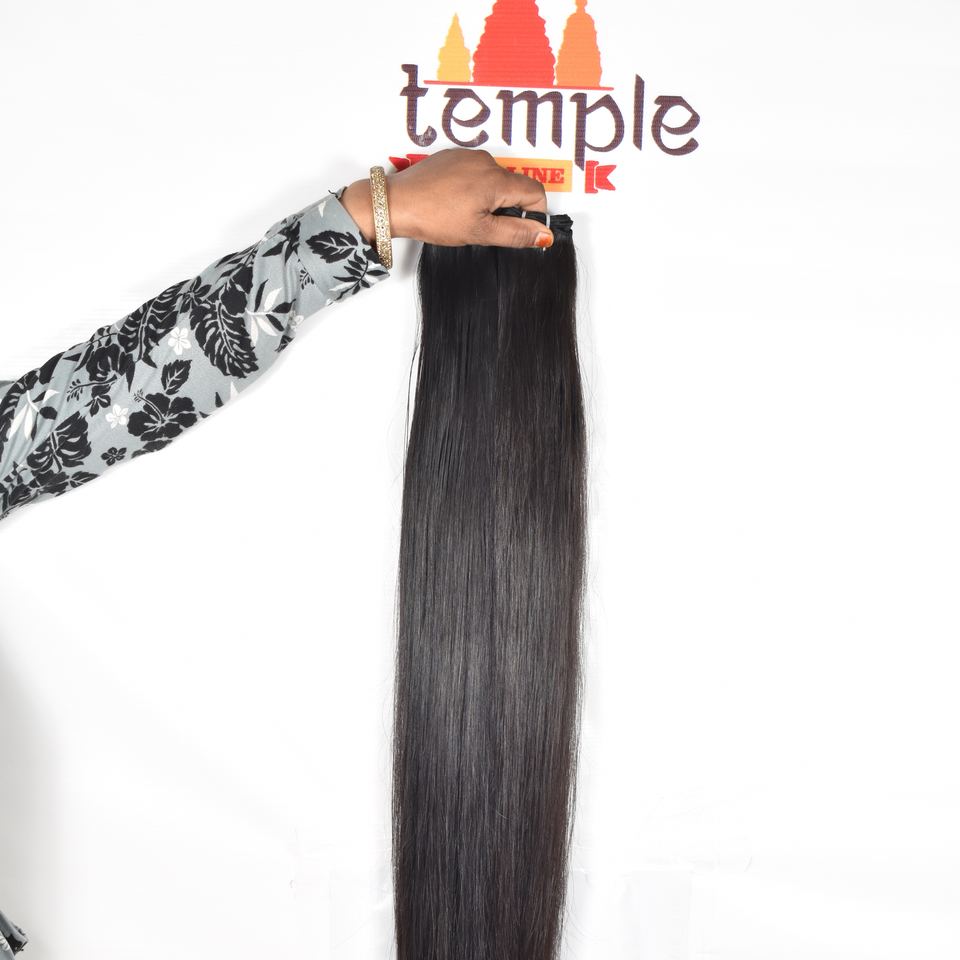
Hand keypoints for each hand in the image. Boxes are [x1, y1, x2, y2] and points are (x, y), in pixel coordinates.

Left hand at [339, 148, 553, 250]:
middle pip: (515, 184)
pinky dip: (473, 186)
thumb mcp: (480, 232)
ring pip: (494, 178)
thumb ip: (515, 232)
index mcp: (496, 179)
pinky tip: (455, 201)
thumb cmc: (433, 217)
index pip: (535, 192)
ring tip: (466, 214)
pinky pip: (475, 170)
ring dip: (490, 196)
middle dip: (508, 206)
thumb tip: (544, 234)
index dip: (534, 214)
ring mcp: (467, 155)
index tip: (520, 228)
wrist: (395, 203)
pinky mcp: (452, 155)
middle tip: (485, 225)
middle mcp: (485, 161)